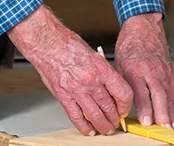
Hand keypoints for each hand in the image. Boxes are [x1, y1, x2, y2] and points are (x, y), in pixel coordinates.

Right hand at [8, 6, 132, 135]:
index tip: (124, 108)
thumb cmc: (68, 45)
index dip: (126, 105)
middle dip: (115, 118)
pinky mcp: (63, 96)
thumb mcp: (95, 55)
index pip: (123, 93)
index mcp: (101, 68)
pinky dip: (84, 127)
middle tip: (116, 122)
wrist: (47, 43)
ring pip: (95, 116)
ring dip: (103, 126)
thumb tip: (112, 89)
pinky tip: (89, 130)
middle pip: (110, 107)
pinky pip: (76, 117)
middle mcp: (90, 81)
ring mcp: (76, 90)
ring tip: (106, 129)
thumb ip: (104, 73)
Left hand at [115, 13, 173, 130]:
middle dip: (162, 113)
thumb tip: (120, 107)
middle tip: (163, 127)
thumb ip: (122, 85)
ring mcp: (163, 73)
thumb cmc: (129, 45)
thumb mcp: (119, 63)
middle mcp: (151, 71)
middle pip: (158, 95)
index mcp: (135, 68)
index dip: (144, 108)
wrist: (143, 26)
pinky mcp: (169, 76)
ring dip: (173, 115)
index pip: (141, 91)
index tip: (145, 121)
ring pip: (169, 96)